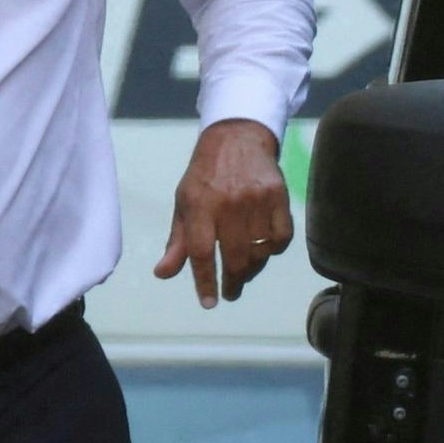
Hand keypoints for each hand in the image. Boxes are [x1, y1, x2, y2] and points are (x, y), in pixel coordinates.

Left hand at [154, 118, 294, 307]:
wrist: (236, 139)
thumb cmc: (205, 177)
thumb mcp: (183, 204)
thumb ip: (177, 241)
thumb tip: (162, 274)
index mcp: (199, 204)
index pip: (200, 251)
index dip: (204, 281)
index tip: (209, 303)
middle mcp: (228, 202)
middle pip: (234, 257)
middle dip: (231, 282)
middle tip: (228, 293)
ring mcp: (257, 199)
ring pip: (259, 252)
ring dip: (251, 269)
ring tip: (242, 272)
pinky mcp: (279, 196)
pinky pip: (281, 238)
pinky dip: (272, 251)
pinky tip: (263, 251)